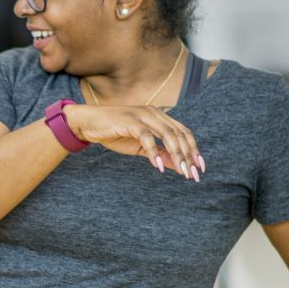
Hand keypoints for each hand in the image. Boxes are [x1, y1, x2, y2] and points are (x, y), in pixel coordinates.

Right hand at [65, 104, 204, 180]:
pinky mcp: (129, 121)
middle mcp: (154, 113)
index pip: (183, 132)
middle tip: (193, 174)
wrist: (88, 124)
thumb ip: (159, 153)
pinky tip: (158, 167)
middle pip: (179, 134)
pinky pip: (146, 137)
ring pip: (167, 135)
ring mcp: (142, 116)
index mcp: (159, 117)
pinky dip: (154, 152)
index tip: (199, 167)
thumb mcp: (140, 147)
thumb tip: (178, 166)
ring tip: (182, 171)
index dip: (193, 149)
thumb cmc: (114, 133)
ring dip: (177, 154)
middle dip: (188, 155)